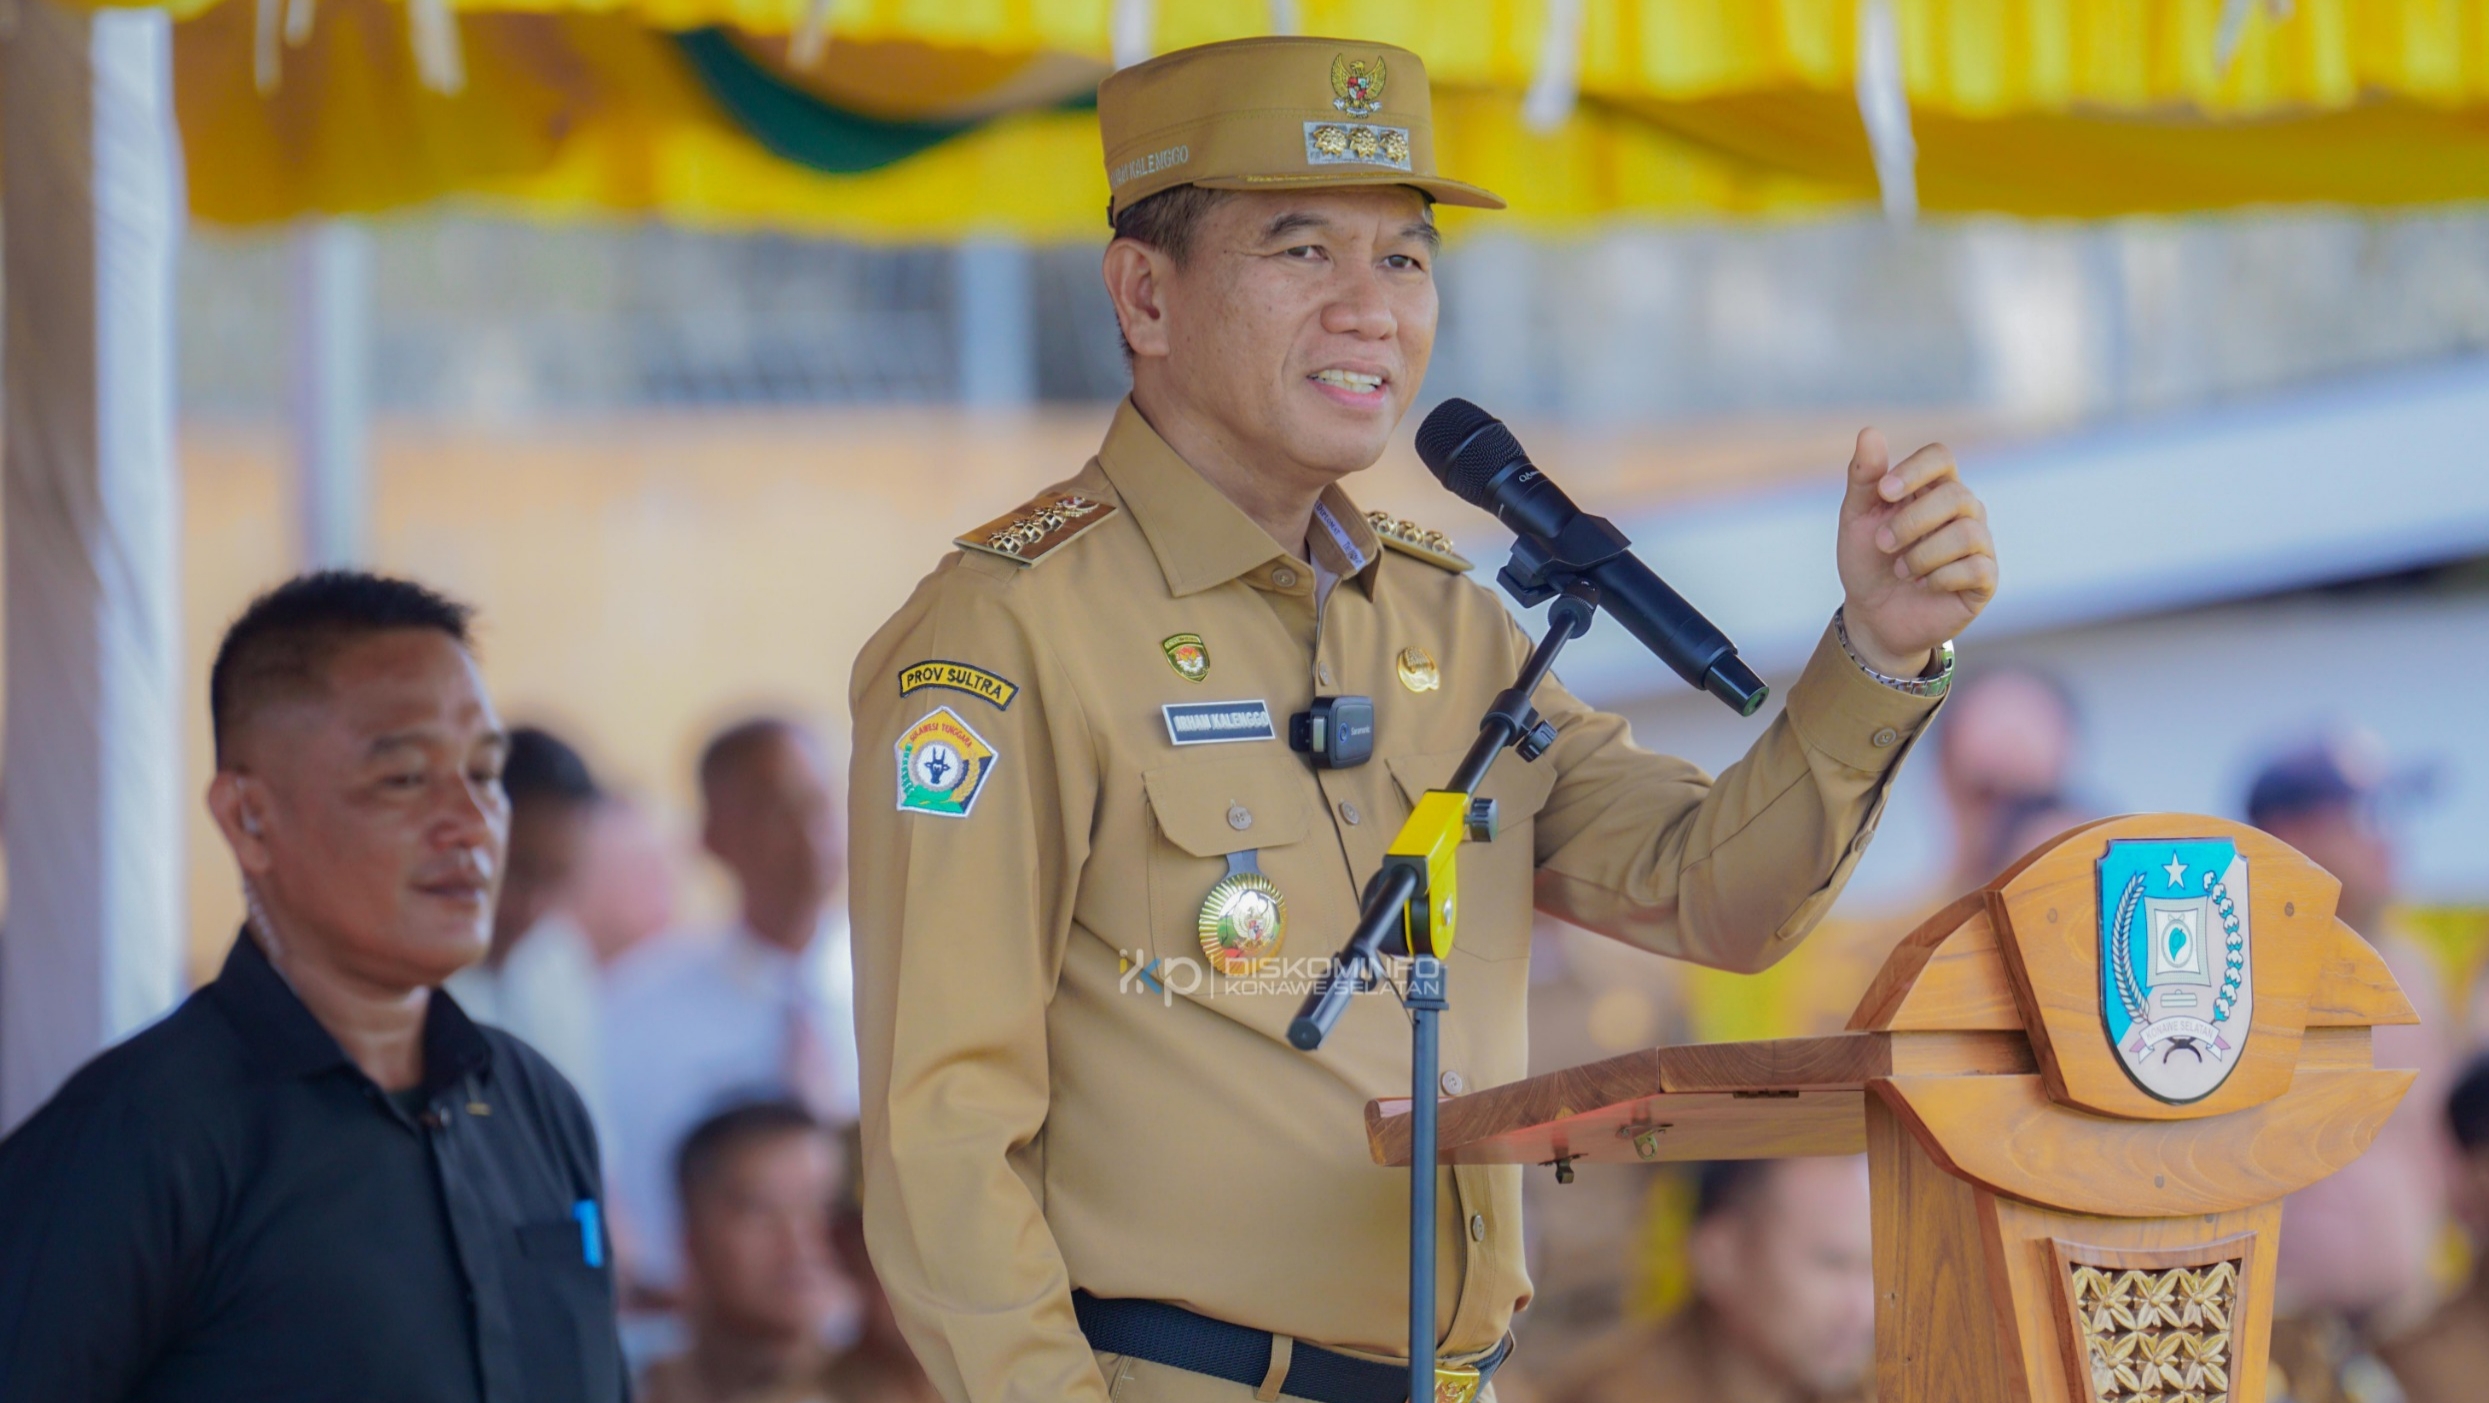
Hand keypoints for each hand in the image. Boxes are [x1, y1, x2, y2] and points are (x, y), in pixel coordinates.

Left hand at [1835, 429, 1995, 674]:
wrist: (1874, 615)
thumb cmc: (1868, 561)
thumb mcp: (1857, 518)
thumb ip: (1864, 477)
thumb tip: (1869, 431)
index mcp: (1932, 487)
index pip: (1941, 456)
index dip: (1915, 470)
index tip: (1885, 493)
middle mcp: (1963, 509)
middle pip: (1954, 495)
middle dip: (1910, 522)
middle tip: (1882, 544)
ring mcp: (1979, 543)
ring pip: (1965, 533)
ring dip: (1921, 556)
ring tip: (1900, 570)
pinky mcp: (1986, 578)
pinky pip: (1974, 568)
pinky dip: (1939, 578)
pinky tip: (1924, 586)